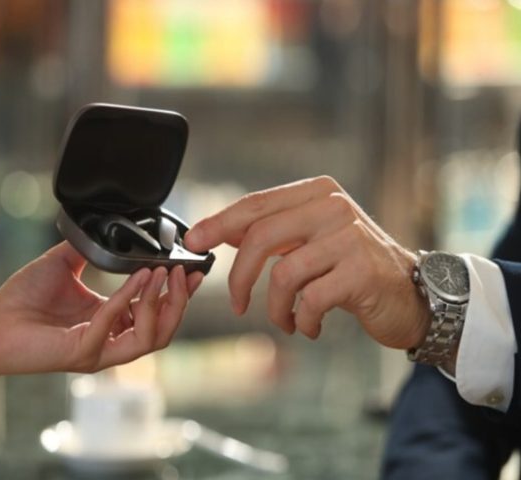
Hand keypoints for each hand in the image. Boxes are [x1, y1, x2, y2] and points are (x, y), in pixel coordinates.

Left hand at [0, 241, 203, 374]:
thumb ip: (93, 248)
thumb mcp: (66, 264)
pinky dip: (129, 300)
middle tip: (183, 271)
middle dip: (179, 300)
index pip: (157, 313)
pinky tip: (137, 277)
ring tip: (164, 273)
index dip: (178, 293)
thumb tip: (112, 226)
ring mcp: (99, 351)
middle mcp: (110, 339)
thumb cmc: (22, 299)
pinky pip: (115, 328)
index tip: (191, 268)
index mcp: (112, 322)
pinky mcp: (83, 355)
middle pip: (164, 329)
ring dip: (162, 304)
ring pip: (151, 338)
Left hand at [185, 176, 429, 349]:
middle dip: (239, 276)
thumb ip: (274, 232)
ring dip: (274, 308)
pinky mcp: (361, 271)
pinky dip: (302, 320)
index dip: (218, 224)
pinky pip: (309, 299)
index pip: (255, 205)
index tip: (193, 243)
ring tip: (285, 320)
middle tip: (237, 303)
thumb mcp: (312, 240)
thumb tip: (219, 233)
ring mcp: (350, 237)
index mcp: (317, 192)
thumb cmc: (353, 268)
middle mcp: (333, 207)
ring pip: (282, 274)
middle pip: (261, 237)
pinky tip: (309, 326)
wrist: (412, 295)